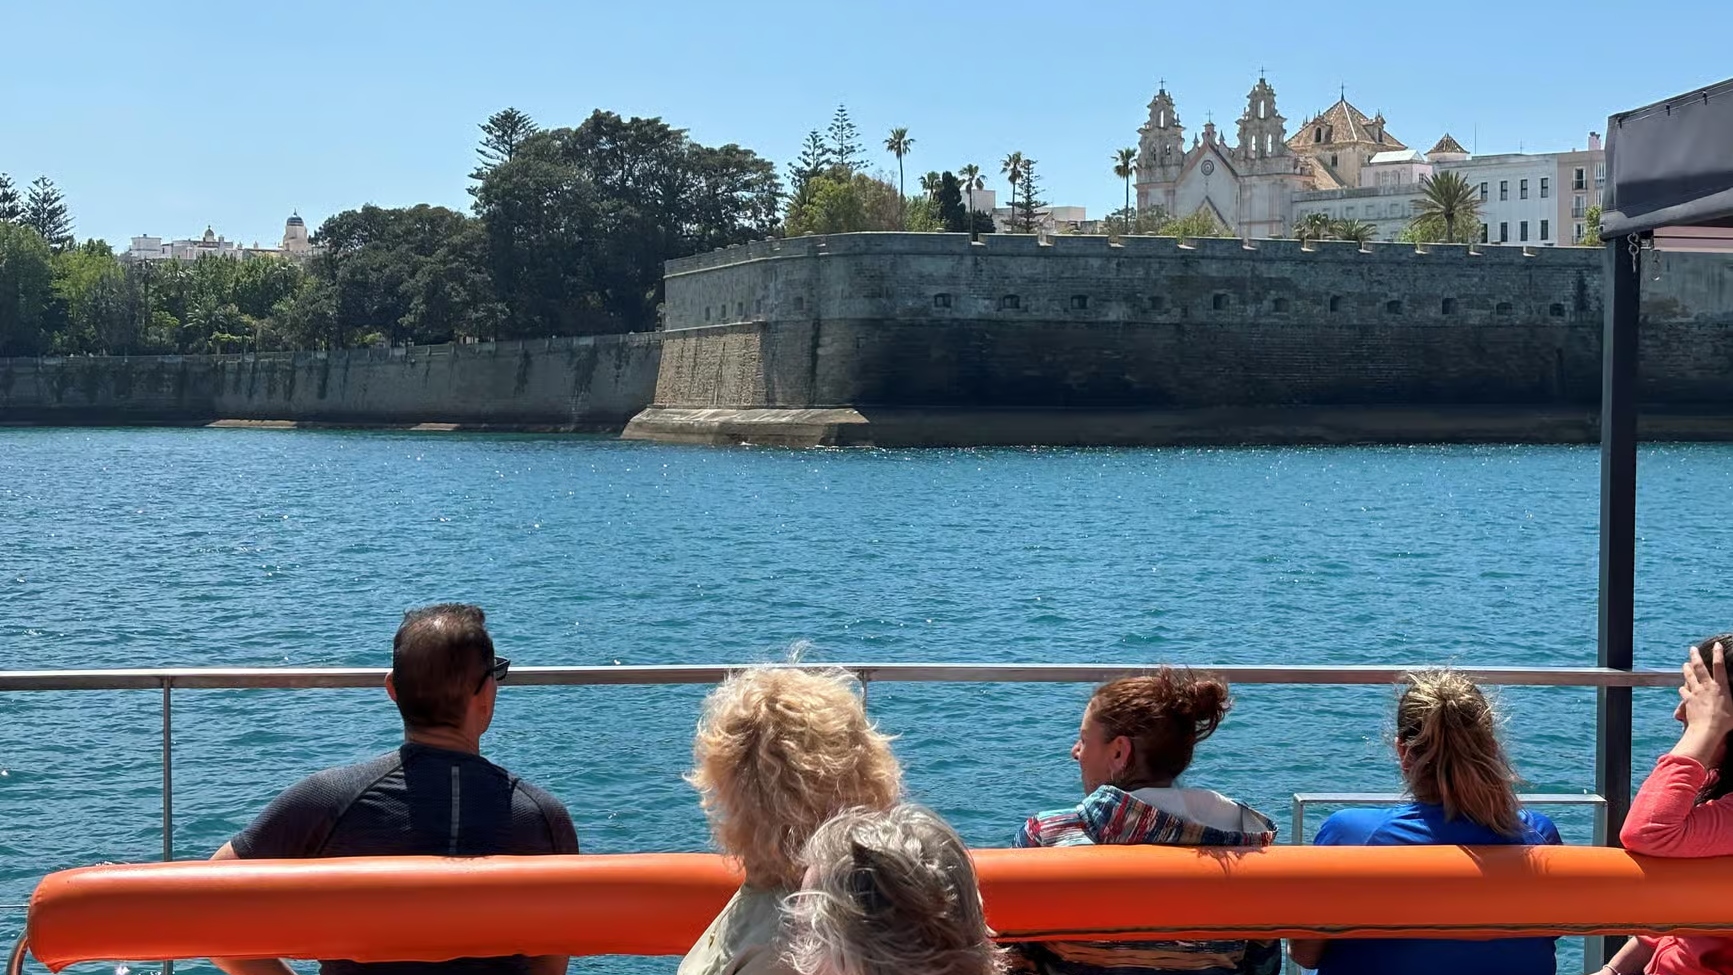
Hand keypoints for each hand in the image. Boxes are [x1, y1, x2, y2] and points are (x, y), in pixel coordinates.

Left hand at [1673, 642, 1732, 762]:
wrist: (1707, 730)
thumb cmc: (1725, 722)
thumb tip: (1732, 697)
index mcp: (1720, 686)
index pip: (1719, 666)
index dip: (1718, 654)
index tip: (1717, 645)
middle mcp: (1707, 686)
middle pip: (1699, 667)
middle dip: (1695, 656)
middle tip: (1692, 649)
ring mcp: (1695, 692)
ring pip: (1688, 676)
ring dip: (1686, 669)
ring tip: (1685, 664)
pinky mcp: (1688, 700)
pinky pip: (1683, 691)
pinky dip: (1683, 688)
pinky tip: (1682, 687)